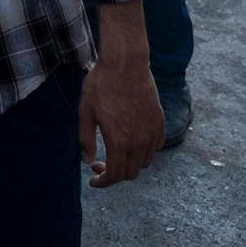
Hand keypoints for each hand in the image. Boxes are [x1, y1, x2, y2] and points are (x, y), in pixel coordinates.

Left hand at [79, 54, 162, 188]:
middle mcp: (139, 142)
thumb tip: (88, 161)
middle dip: (114, 175)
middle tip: (99, 165)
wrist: (126, 64)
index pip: (115, 175)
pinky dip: (144, 152)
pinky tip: (131, 142)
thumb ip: (86, 139)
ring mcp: (152, 133)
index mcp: (119, 141)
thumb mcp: (86, 111)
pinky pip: (155, 147)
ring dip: (129, 164)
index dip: (103, 182)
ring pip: (144, 162)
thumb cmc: (101, 85)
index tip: (93, 181)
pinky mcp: (160, 123)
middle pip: (131, 173)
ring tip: (114, 153)